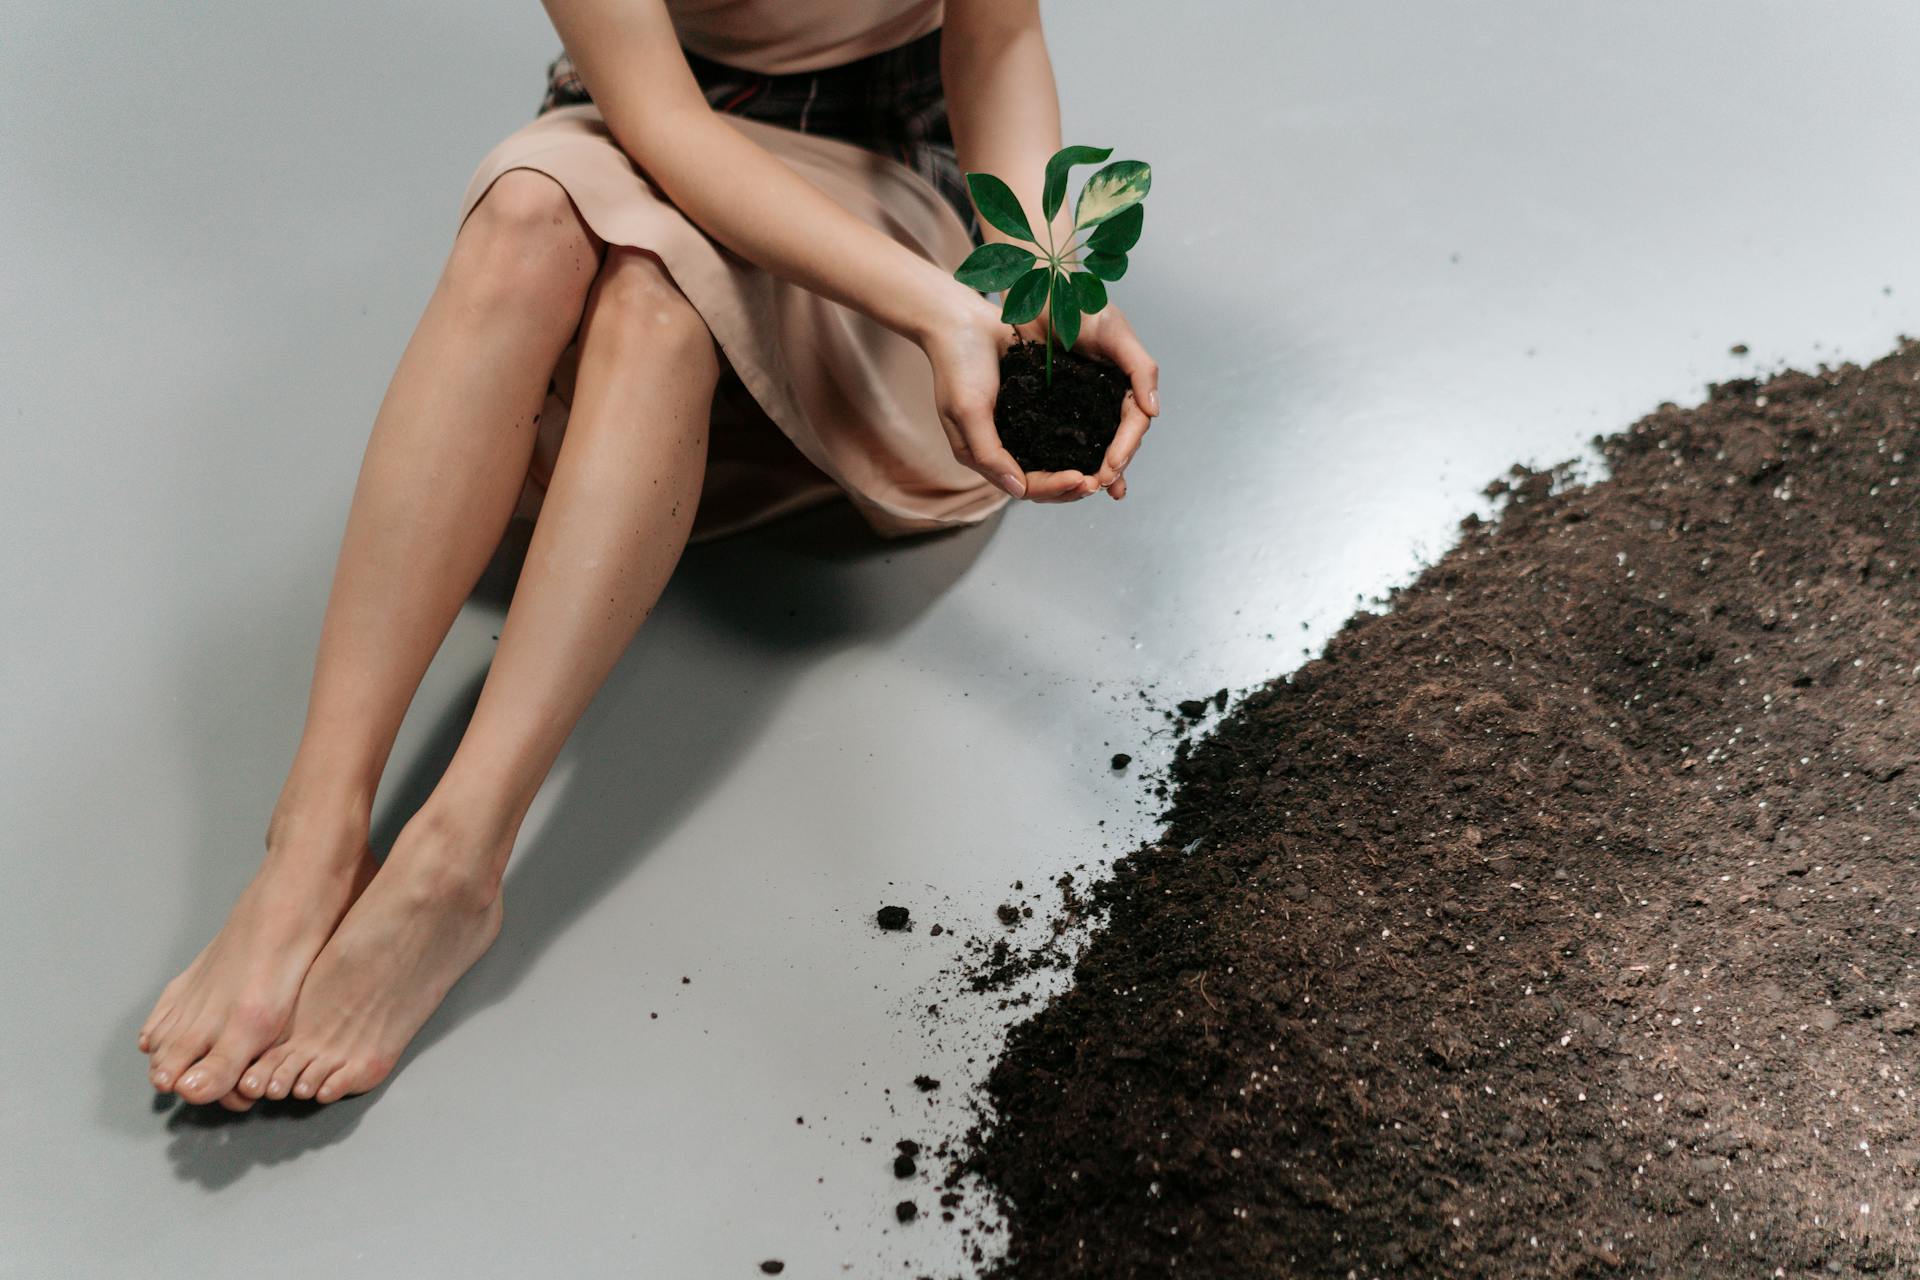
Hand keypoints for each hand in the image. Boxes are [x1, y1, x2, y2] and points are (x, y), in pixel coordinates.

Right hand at [917, 291, 1128, 502]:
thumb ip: (989, 452)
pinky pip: (1058, 430)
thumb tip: (1018, 491)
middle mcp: (1004, 446)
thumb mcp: (968, 411)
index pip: (1025, 486)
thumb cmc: (957, 365)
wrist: (961, 320)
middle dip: (1071, 486)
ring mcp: (1020, 426)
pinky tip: (1100, 438)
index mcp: (983, 456)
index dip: (1054, 488)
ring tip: (1105, 467)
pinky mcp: (1035, 404)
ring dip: (1078, 467)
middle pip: (1043, 481)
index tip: (1081, 479)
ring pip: (1054, 460)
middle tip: (1100, 482)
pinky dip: (1077, 439)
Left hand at [1014, 302, 1159, 500]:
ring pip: (1094, 444)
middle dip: (1113, 466)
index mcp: (1127, 382)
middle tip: (1099, 485)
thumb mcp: (1115, 331)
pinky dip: (1067, 459)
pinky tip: (1062, 478)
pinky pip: (1063, 437)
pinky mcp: (1053, 406)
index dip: (1126, 447)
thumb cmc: (1080, 304)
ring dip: (1097, 471)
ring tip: (1091, 492)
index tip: (1111, 467)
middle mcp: (1107, 397)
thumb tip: (1154, 411)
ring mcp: (1081, 404)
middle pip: (1118, 440)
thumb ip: (1140, 368)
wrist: (1038, 290)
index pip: (1134, 423)